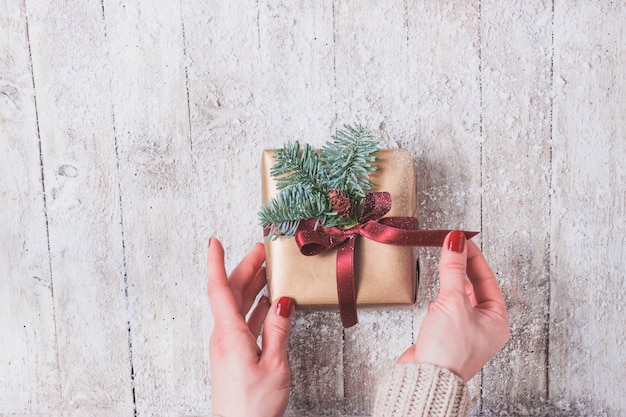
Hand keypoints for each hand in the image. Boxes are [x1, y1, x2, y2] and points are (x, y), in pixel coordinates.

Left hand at [207, 238, 294, 416]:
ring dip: (253, 286)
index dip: (216, 262)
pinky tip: (268, 303)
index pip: (219, 288)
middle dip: (246, 267)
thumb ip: (278, 330)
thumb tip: (283, 301)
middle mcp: (224, 336)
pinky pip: (243, 321)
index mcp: (230, 335)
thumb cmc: (253, 407)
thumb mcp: (274, 365)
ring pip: (237, 306)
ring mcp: (227, 345)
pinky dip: (256, 307)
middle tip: (262, 249)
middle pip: (231, 292)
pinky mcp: (234, 354)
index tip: (214, 241)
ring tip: (270, 271)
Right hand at [398, 231, 509, 381]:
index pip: (487, 279)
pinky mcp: (446, 337)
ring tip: (443, 273)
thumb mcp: (453, 301)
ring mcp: (464, 333)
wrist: (425, 378)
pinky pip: (445, 311)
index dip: (473, 257)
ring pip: (458, 298)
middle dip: (461, 270)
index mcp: (496, 321)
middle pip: (473, 287)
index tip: (460, 240)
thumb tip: (455, 242)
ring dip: (449, 287)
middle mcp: (484, 327)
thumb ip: (453, 270)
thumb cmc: (448, 350)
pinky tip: (433, 304)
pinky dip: (439, 303)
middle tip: (449, 248)